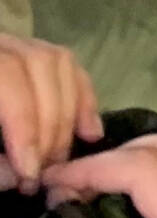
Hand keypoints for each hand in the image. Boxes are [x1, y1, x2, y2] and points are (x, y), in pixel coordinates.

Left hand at [0, 35, 100, 188]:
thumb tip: (18, 172)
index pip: (8, 79)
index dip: (25, 126)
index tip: (28, 173)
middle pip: (38, 67)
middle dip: (47, 126)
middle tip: (43, 174)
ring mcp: (12, 43)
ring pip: (56, 60)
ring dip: (67, 112)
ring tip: (59, 158)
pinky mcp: (27, 53)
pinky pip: (67, 65)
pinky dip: (82, 97)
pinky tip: (87, 132)